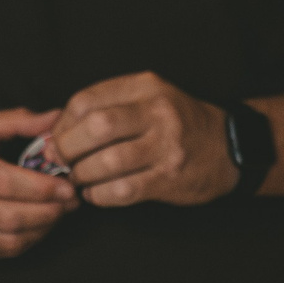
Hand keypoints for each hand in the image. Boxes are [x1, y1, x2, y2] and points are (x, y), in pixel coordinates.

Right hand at [0, 106, 77, 258]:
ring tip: (59, 213)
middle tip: (72, 201)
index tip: (69, 186)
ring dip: (42, 230)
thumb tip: (58, 118)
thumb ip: (17, 121)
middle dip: (51, 212)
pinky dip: (26, 241)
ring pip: (9, 240)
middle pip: (12, 216)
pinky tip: (38, 226)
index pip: (7, 184)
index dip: (43, 189)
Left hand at [52, 73, 239, 207]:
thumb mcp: (147, 98)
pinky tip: (95, 194)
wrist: (228, 147)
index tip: (56, 138)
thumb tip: (55, 129)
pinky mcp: (169, 178)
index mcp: (145, 86)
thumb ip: (107, 106)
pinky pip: (122, 190)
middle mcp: (157, 112)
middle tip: (61, 161)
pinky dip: (99, 195)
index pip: (87, 100)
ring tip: (78, 178)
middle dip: (68, 148)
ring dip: (83, 175)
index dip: (62, 123)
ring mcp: (166, 146)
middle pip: (96, 127)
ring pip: (107, 162)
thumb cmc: (177, 123)